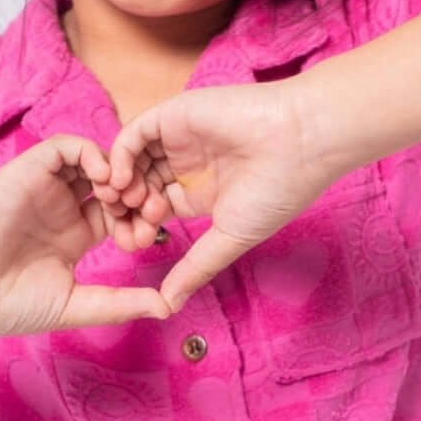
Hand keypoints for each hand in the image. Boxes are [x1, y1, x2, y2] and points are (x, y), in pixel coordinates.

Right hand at [0, 135, 171, 334]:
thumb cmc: (5, 304)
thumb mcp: (74, 304)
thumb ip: (120, 302)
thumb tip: (168, 306)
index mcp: (75, 235)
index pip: (122, 214)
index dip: (141, 221)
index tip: (148, 239)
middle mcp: (64, 207)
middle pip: (116, 184)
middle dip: (138, 194)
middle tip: (148, 211)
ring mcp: (47, 187)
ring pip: (97, 161)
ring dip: (120, 172)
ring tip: (125, 197)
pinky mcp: (30, 170)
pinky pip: (68, 147)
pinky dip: (93, 154)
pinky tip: (104, 180)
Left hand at [98, 79, 342, 311]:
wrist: (300, 143)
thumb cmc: (276, 192)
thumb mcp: (230, 237)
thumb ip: (196, 267)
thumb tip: (170, 306)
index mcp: (199, 192)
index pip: (152, 210)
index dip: (138, 228)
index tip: (136, 245)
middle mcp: (185, 165)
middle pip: (137, 187)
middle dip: (125, 210)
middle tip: (123, 226)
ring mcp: (178, 139)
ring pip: (131, 161)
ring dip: (119, 184)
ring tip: (122, 203)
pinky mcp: (174, 115)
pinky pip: (134, 134)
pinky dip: (120, 156)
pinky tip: (122, 179)